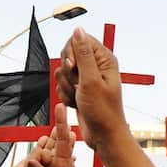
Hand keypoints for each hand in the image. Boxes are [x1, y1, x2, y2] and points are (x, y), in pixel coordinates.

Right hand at [57, 29, 130, 152]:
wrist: (103, 136)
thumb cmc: (103, 111)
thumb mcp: (91, 80)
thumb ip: (83, 54)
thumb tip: (78, 30)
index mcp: (104, 59)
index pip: (79, 39)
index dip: (71, 52)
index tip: (73, 67)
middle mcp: (95, 66)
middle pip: (68, 54)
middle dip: (68, 72)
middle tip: (79, 86)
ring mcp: (86, 78)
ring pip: (62, 72)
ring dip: (66, 87)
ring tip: (79, 98)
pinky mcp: (79, 89)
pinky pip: (62, 86)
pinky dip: (66, 96)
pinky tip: (77, 104)